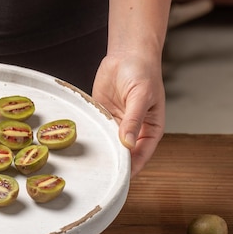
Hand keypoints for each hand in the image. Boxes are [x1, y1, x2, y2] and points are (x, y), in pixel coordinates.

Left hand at [92, 51, 164, 177]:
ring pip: (109, 144)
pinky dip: (92, 137)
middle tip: (100, 177)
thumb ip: (134, 120)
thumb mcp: (141, 97)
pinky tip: (82, 146)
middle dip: (114, 163)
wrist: (127, 54)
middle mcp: (133, 130)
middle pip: (123, 153)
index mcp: (150, 129)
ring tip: (89, 167)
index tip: (120, 179)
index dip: (131, 167)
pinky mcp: (103, 115)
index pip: (141, 154)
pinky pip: (97, 129)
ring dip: (101, 152)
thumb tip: (127, 143)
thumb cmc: (143, 73)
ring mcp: (117, 123)